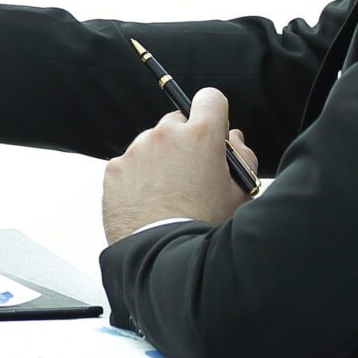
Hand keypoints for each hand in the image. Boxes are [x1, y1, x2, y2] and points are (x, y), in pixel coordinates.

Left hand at [102, 86, 257, 242]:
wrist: (165, 258)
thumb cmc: (207, 226)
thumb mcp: (240, 193)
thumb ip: (242, 157)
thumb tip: (233, 136)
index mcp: (202, 135)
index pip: (210, 98)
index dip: (214, 113)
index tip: (213, 131)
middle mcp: (166, 134)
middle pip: (177, 122)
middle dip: (184, 141)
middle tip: (190, 175)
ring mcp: (136, 150)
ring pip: (151, 145)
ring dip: (159, 161)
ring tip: (168, 198)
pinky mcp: (114, 169)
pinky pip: (129, 166)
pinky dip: (137, 179)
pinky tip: (148, 205)